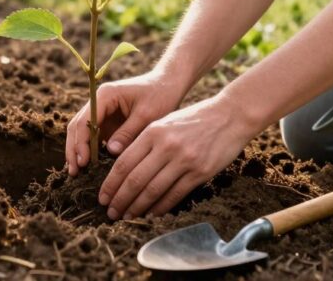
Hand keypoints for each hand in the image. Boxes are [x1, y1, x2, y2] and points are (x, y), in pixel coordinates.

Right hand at [65, 71, 187, 175]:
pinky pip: (94, 138)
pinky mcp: (108, 122)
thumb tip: (111, 152)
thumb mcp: (147, 115)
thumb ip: (128, 132)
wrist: (168, 85)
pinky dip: (91, 152)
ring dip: (78, 152)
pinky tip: (90, 168)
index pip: (85, 121)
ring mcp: (102, 113)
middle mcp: (98, 102)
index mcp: (105, 95)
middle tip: (74, 172)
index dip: (81, 143)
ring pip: (82, 133)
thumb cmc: (160, 96)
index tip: (83, 163)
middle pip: (78, 127)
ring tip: (77, 173)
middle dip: (74, 150)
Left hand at [98, 93, 255, 219]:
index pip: (124, 163)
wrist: (230, 116)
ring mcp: (184, 160)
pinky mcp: (200, 172)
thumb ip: (145, 142)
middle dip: (120, 200)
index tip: (102, 197)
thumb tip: (123, 169)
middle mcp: (166, 146)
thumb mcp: (164, 122)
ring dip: (137, 207)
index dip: (110, 184)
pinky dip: (160, 207)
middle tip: (111, 212)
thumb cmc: (194, 119)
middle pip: (135, 180)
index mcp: (153, 131)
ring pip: (153, 190)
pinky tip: (151, 213)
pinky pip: (175, 195)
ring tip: (127, 216)